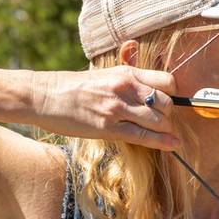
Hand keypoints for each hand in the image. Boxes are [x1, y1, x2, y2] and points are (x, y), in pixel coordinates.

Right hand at [30, 67, 179, 149]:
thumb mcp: (104, 75)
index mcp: (125, 72)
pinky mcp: (108, 128)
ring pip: (158, 121)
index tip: (172, 104)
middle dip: (171, 115)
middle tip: (165, 122)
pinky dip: (161, 142)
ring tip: (165, 135)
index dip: (174, 94)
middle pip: (167, 103)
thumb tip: (147, 90)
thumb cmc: (72, 87)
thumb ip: (127, 80)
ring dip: (165, 130)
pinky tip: (171, 145)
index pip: (167, 81)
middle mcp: (125, 87)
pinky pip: (143, 136)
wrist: (44, 95)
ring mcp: (117, 108)